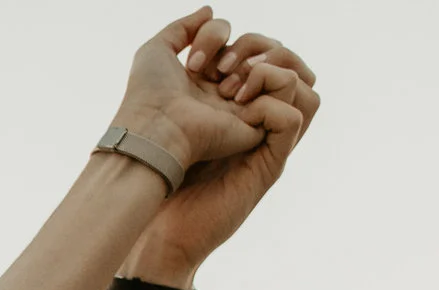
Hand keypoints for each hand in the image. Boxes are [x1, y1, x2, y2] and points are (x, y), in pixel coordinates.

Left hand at [110, 9, 297, 174]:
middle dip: (239, 47)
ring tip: (225, 91)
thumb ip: (182, 27)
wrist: (156, 129)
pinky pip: (288, 82)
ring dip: (252, 64)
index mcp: (209, 74)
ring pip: (280, 59)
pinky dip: (266, 77)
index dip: (213, 36)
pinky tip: (239, 99)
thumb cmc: (149, 95)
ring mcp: (249, 105)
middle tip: (212, 74)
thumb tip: (209, 10)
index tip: (190, 64)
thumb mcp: (156, 50)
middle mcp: (232, 88)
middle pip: (262, 44)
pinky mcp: (263, 121)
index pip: (230, 36)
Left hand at [124, 34, 318, 282]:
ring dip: (277, 70)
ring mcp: (260, 136)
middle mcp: (249, 114)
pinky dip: (275, 97)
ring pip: (306, 87)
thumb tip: (213, 11)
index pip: (264, 52)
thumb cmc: (140, 121)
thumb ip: (183, 31)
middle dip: (262, 49)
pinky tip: (240, 103)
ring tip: (234, 85)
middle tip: (220, 68)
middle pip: (291, 63)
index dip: (240, 42)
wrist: (138, 168)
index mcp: (228, 93)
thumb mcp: (155, 61)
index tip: (196, 60)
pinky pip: (296, 115)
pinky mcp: (266, 158)